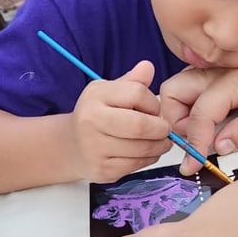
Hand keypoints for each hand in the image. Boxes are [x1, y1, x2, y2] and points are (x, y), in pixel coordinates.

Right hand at [69, 60, 171, 181]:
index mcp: (95, 95)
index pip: (138, 94)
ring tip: (160, 141)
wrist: (72, 145)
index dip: (154, 103)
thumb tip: (148, 66)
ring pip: (142, 148)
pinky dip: (149, 158)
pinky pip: (137, 164)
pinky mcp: (103, 170)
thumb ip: (132, 81)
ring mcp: (95, 148)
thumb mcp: (110, 91)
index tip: (155, 109)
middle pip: (141, 125)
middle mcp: (91, 121)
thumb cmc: (97, 115)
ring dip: (159, 145)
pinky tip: (146, 152)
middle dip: (161, 129)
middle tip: (165, 129)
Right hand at [160, 43, 237, 173]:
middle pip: (172, 93)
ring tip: (201, 133)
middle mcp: (215, 70)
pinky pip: (189, 85)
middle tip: (195, 143)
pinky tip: (208, 120)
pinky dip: (187, 104)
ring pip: (176, 88)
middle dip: (175, 122)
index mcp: (231, 79)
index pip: (200, 114)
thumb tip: (219, 147)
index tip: (192, 167)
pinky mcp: (216, 70)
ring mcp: (213, 67)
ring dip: (179, 113)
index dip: (194, 144)